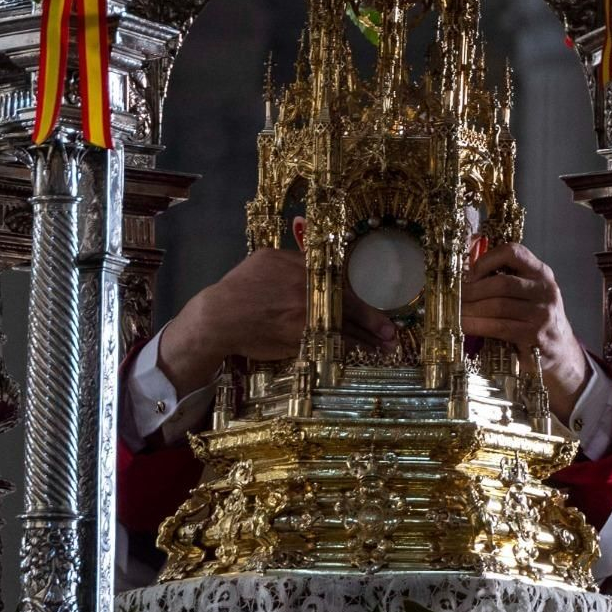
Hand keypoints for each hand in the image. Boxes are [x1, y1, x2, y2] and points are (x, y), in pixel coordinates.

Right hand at [157, 248, 394, 395]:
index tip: (376, 307)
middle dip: (373, 320)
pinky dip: (346, 348)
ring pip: (342, 327)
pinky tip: (361, 352)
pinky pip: (329, 343)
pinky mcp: (298, 338)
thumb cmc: (241, 286)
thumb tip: (315, 263)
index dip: (360, 298)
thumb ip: (295, 260)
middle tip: (392, 331)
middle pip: (348, 305)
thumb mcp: (267, 259)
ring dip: (366, 337)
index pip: (339, 283)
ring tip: (385, 345)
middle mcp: (307, 290)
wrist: (219, 315)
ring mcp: (304, 316)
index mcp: (302, 268)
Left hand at [461, 242, 588, 421]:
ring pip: (498, 306)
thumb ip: (504, 279)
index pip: (513, 252)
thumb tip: (464, 271)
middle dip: (472, 289)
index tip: (468, 273)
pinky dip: (476, 325)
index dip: (486, 259)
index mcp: (541, 273)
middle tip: (454, 296)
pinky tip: (463, 326)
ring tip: (454, 312)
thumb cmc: (534, 318)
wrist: (560, 352)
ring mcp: (542, 314)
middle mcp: (545, 290)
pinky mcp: (535, 337)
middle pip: (501, 283)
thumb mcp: (528, 293)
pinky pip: (499, 327)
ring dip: (470, 309)